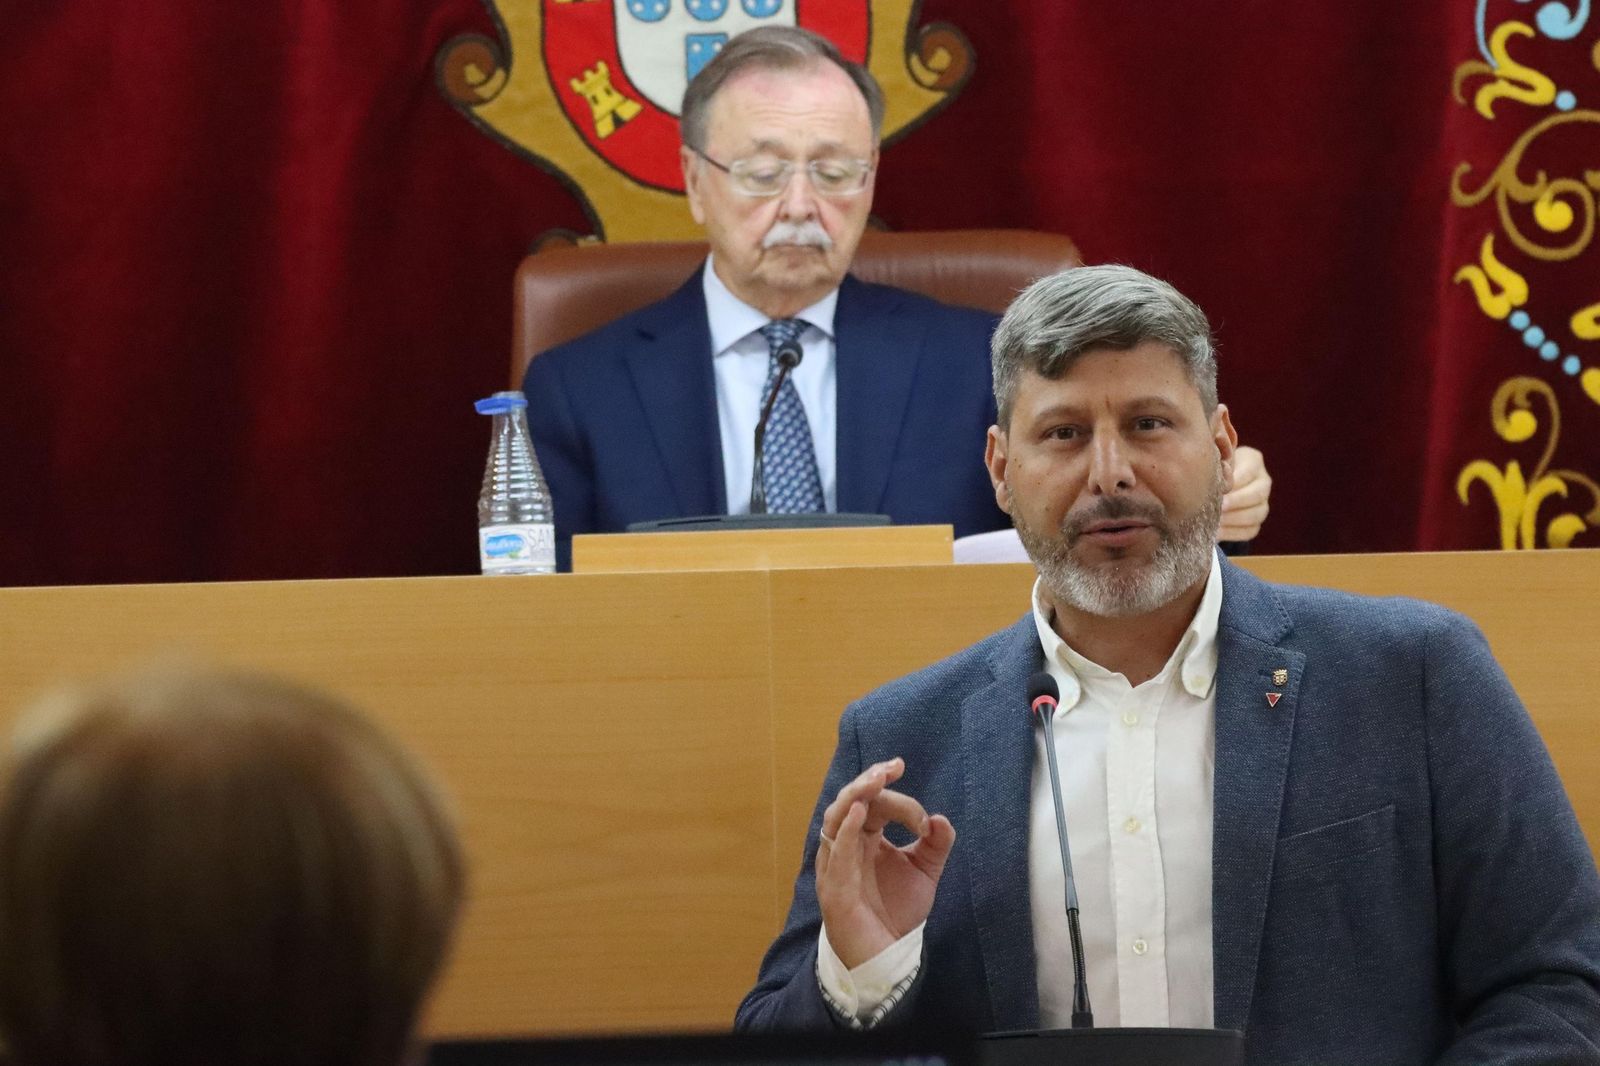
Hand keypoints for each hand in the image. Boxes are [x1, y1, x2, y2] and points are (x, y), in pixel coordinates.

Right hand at [815, 757, 955, 969]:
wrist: (888, 957)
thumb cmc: (897, 911)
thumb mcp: (924, 872)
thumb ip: (935, 845)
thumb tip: (941, 820)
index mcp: (864, 838)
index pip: (876, 805)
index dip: (901, 803)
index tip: (926, 822)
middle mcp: (845, 847)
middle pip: (851, 802)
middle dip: (869, 781)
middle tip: (892, 768)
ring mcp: (836, 866)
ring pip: (836, 819)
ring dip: (855, 796)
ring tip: (875, 779)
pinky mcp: (835, 889)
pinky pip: (837, 854)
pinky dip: (847, 831)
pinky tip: (862, 812)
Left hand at [1219, 445, 1270, 541]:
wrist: (1215, 484)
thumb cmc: (1212, 468)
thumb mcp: (1214, 461)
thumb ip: (1215, 467)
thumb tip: (1205, 480)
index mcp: (1253, 461)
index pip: (1248, 472)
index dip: (1234, 483)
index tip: (1220, 491)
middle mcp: (1262, 482)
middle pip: (1257, 495)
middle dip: (1236, 502)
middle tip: (1219, 508)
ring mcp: (1262, 504)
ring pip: (1256, 514)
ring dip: (1234, 520)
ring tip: (1216, 522)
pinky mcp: (1256, 522)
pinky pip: (1249, 530)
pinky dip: (1232, 533)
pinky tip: (1217, 533)